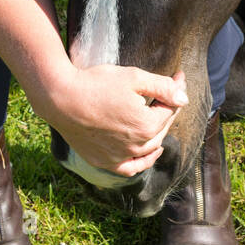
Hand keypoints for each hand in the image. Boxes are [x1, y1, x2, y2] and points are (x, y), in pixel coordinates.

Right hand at [49, 65, 188, 176]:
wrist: (60, 98)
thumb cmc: (96, 84)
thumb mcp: (134, 77)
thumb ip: (162, 88)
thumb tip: (184, 97)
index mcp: (147, 125)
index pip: (170, 108)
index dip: (175, 90)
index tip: (178, 76)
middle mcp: (136, 146)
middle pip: (162, 128)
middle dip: (168, 108)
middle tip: (170, 89)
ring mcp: (119, 157)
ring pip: (149, 148)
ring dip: (159, 131)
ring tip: (160, 115)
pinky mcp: (104, 161)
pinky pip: (131, 168)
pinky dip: (143, 161)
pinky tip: (150, 152)